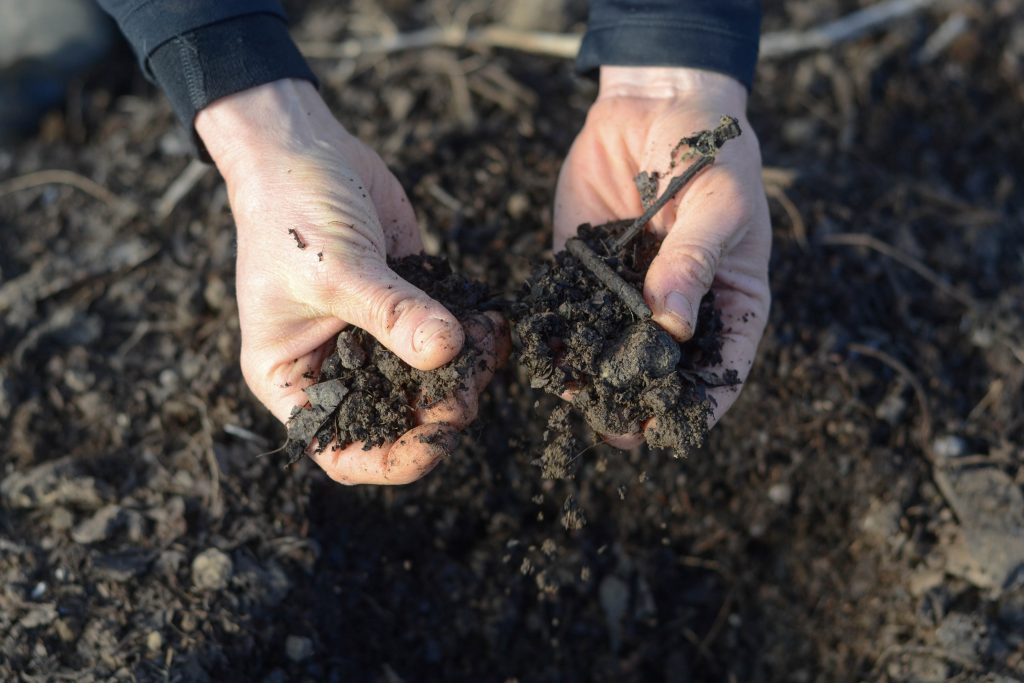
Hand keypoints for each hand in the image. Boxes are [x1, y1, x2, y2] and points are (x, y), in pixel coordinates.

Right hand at [197, 79, 505, 484]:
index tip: (439, 438)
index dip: (390, 460)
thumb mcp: (334, 268)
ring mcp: (373, 338)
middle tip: (471, 387)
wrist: (303, 148)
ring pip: (427, 382)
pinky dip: (472, 338)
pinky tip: (491, 325)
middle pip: (394, 420)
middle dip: (437, 410)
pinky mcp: (407, 305)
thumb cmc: (290, 211)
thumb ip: (392, 314)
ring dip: (463, 374)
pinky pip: (446, 337)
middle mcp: (333, 367)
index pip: (339, 450)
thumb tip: (449, 352)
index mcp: (292, 379)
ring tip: (486, 348)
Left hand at [554, 67, 770, 445]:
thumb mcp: (718, 203)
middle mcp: (678, 305)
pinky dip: (557, 335)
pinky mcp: (584, 268)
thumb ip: (693, 261)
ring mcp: (629, 290)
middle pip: (663, 370)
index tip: (675, 433)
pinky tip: (542, 356)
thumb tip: (671, 326)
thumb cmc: (710, 149)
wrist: (654, 101)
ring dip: (593, 379)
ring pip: (612, 349)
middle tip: (615, 431)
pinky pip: (570, 310)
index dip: (702, 405)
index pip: (723, 367)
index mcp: (729, 298)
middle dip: (640, 403)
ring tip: (573, 402)